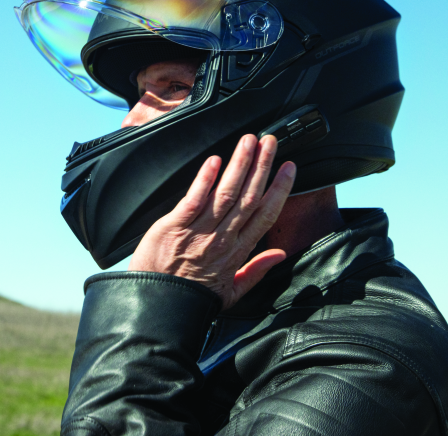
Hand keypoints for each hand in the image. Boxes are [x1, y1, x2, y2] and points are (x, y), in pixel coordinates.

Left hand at [128, 135, 295, 309]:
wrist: (158, 306)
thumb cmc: (192, 298)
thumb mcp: (232, 293)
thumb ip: (257, 270)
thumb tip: (280, 254)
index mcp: (238, 251)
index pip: (265, 213)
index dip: (279, 188)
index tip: (289, 167)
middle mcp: (222, 238)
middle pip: (249, 196)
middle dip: (262, 166)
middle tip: (270, 142)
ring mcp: (198, 230)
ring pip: (225, 192)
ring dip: (239, 164)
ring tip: (249, 141)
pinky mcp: (174, 226)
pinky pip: (193, 198)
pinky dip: (205, 179)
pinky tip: (215, 161)